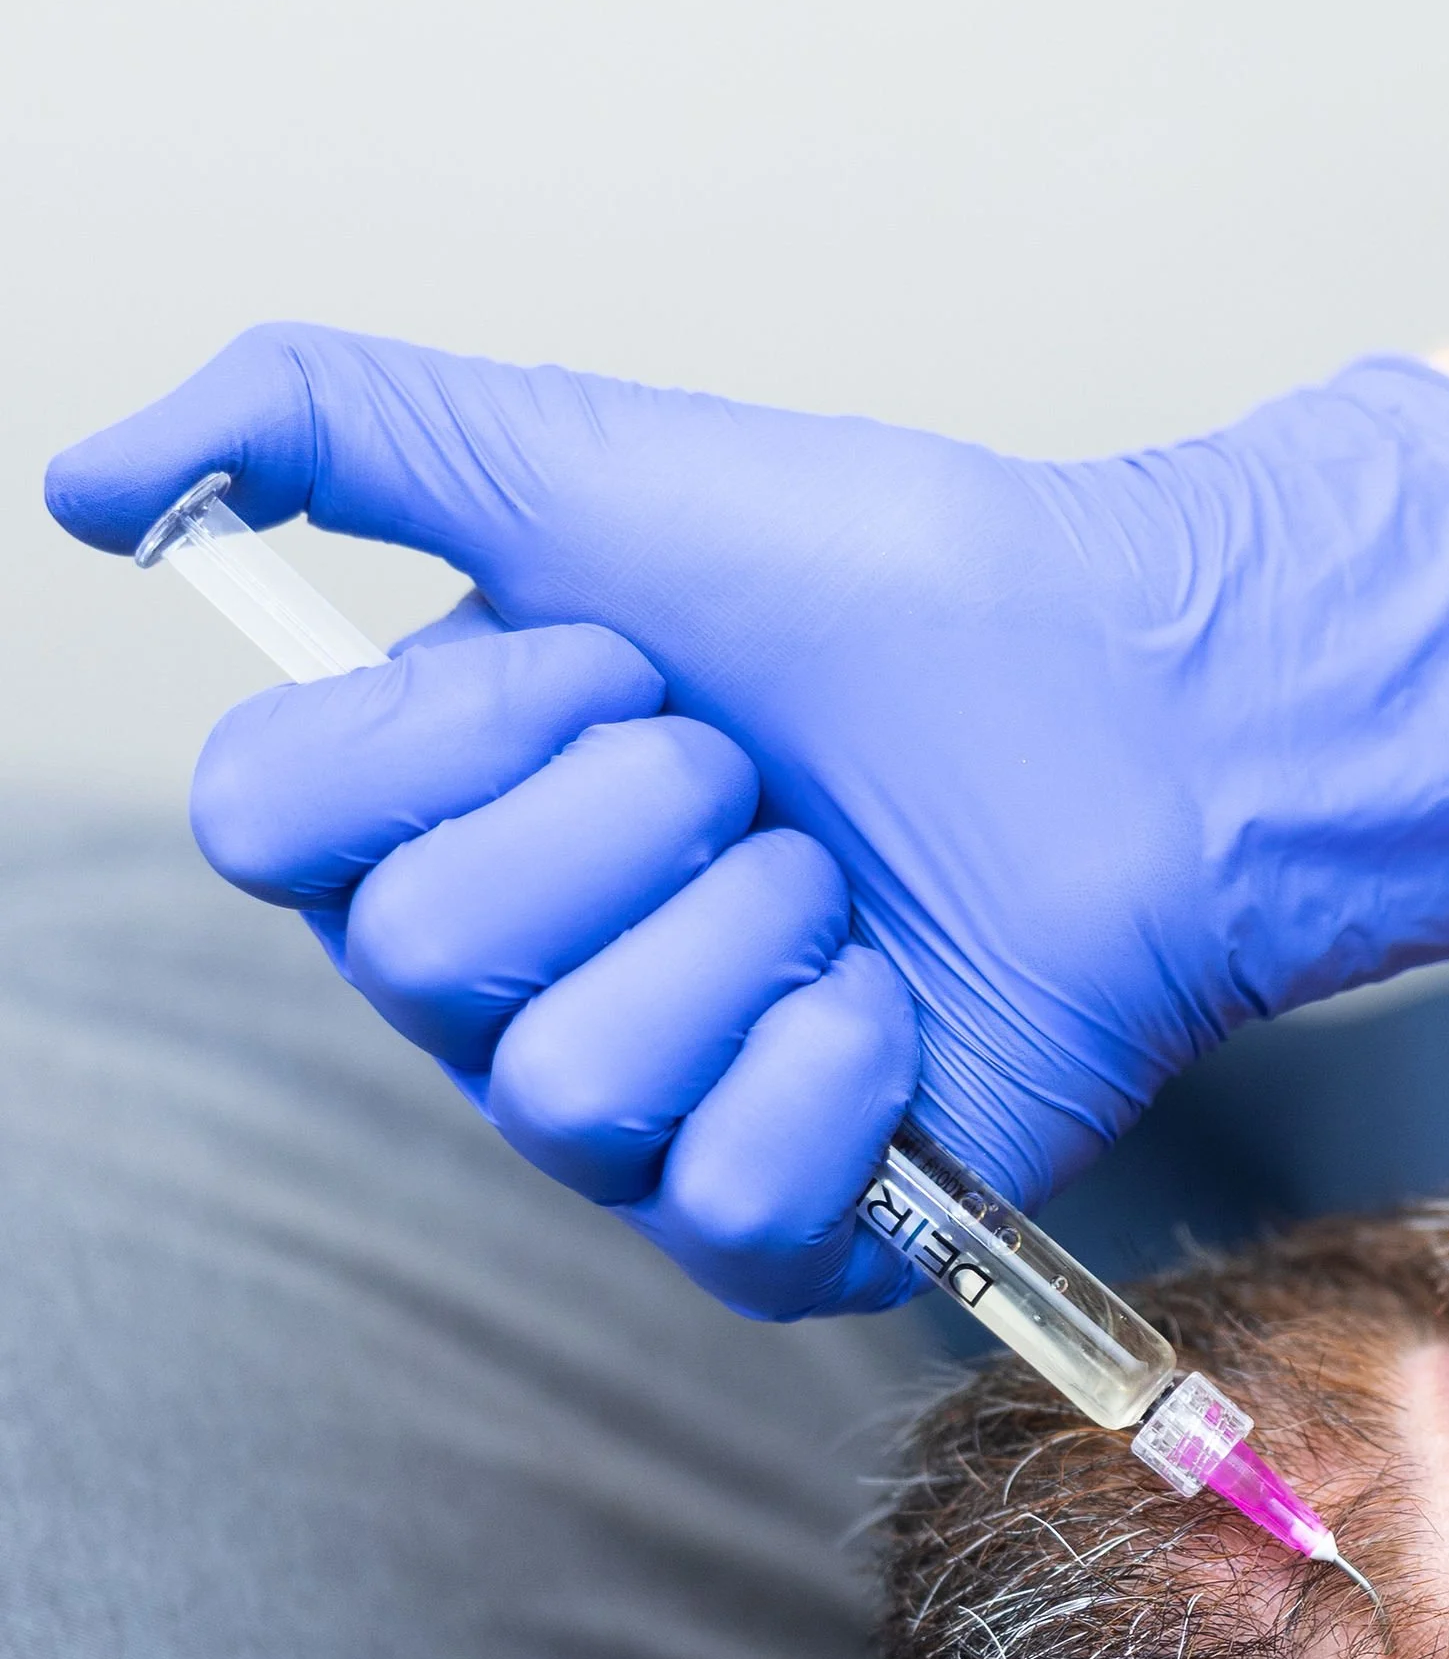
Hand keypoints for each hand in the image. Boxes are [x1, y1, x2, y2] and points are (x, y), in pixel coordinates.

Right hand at [46, 328, 1448, 1316]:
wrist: (1133, 709)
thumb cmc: (883, 592)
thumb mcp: (582, 458)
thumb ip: (322, 425)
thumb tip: (83, 484)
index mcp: (423, 816)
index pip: (274, 825)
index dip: (455, 729)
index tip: (619, 661)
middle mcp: (495, 988)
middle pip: (420, 955)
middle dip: (633, 813)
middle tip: (757, 773)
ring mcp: (628, 1121)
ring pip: (568, 1083)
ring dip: (745, 935)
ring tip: (839, 881)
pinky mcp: (770, 1233)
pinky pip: (717, 1196)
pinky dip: (833, 1071)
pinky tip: (894, 1004)